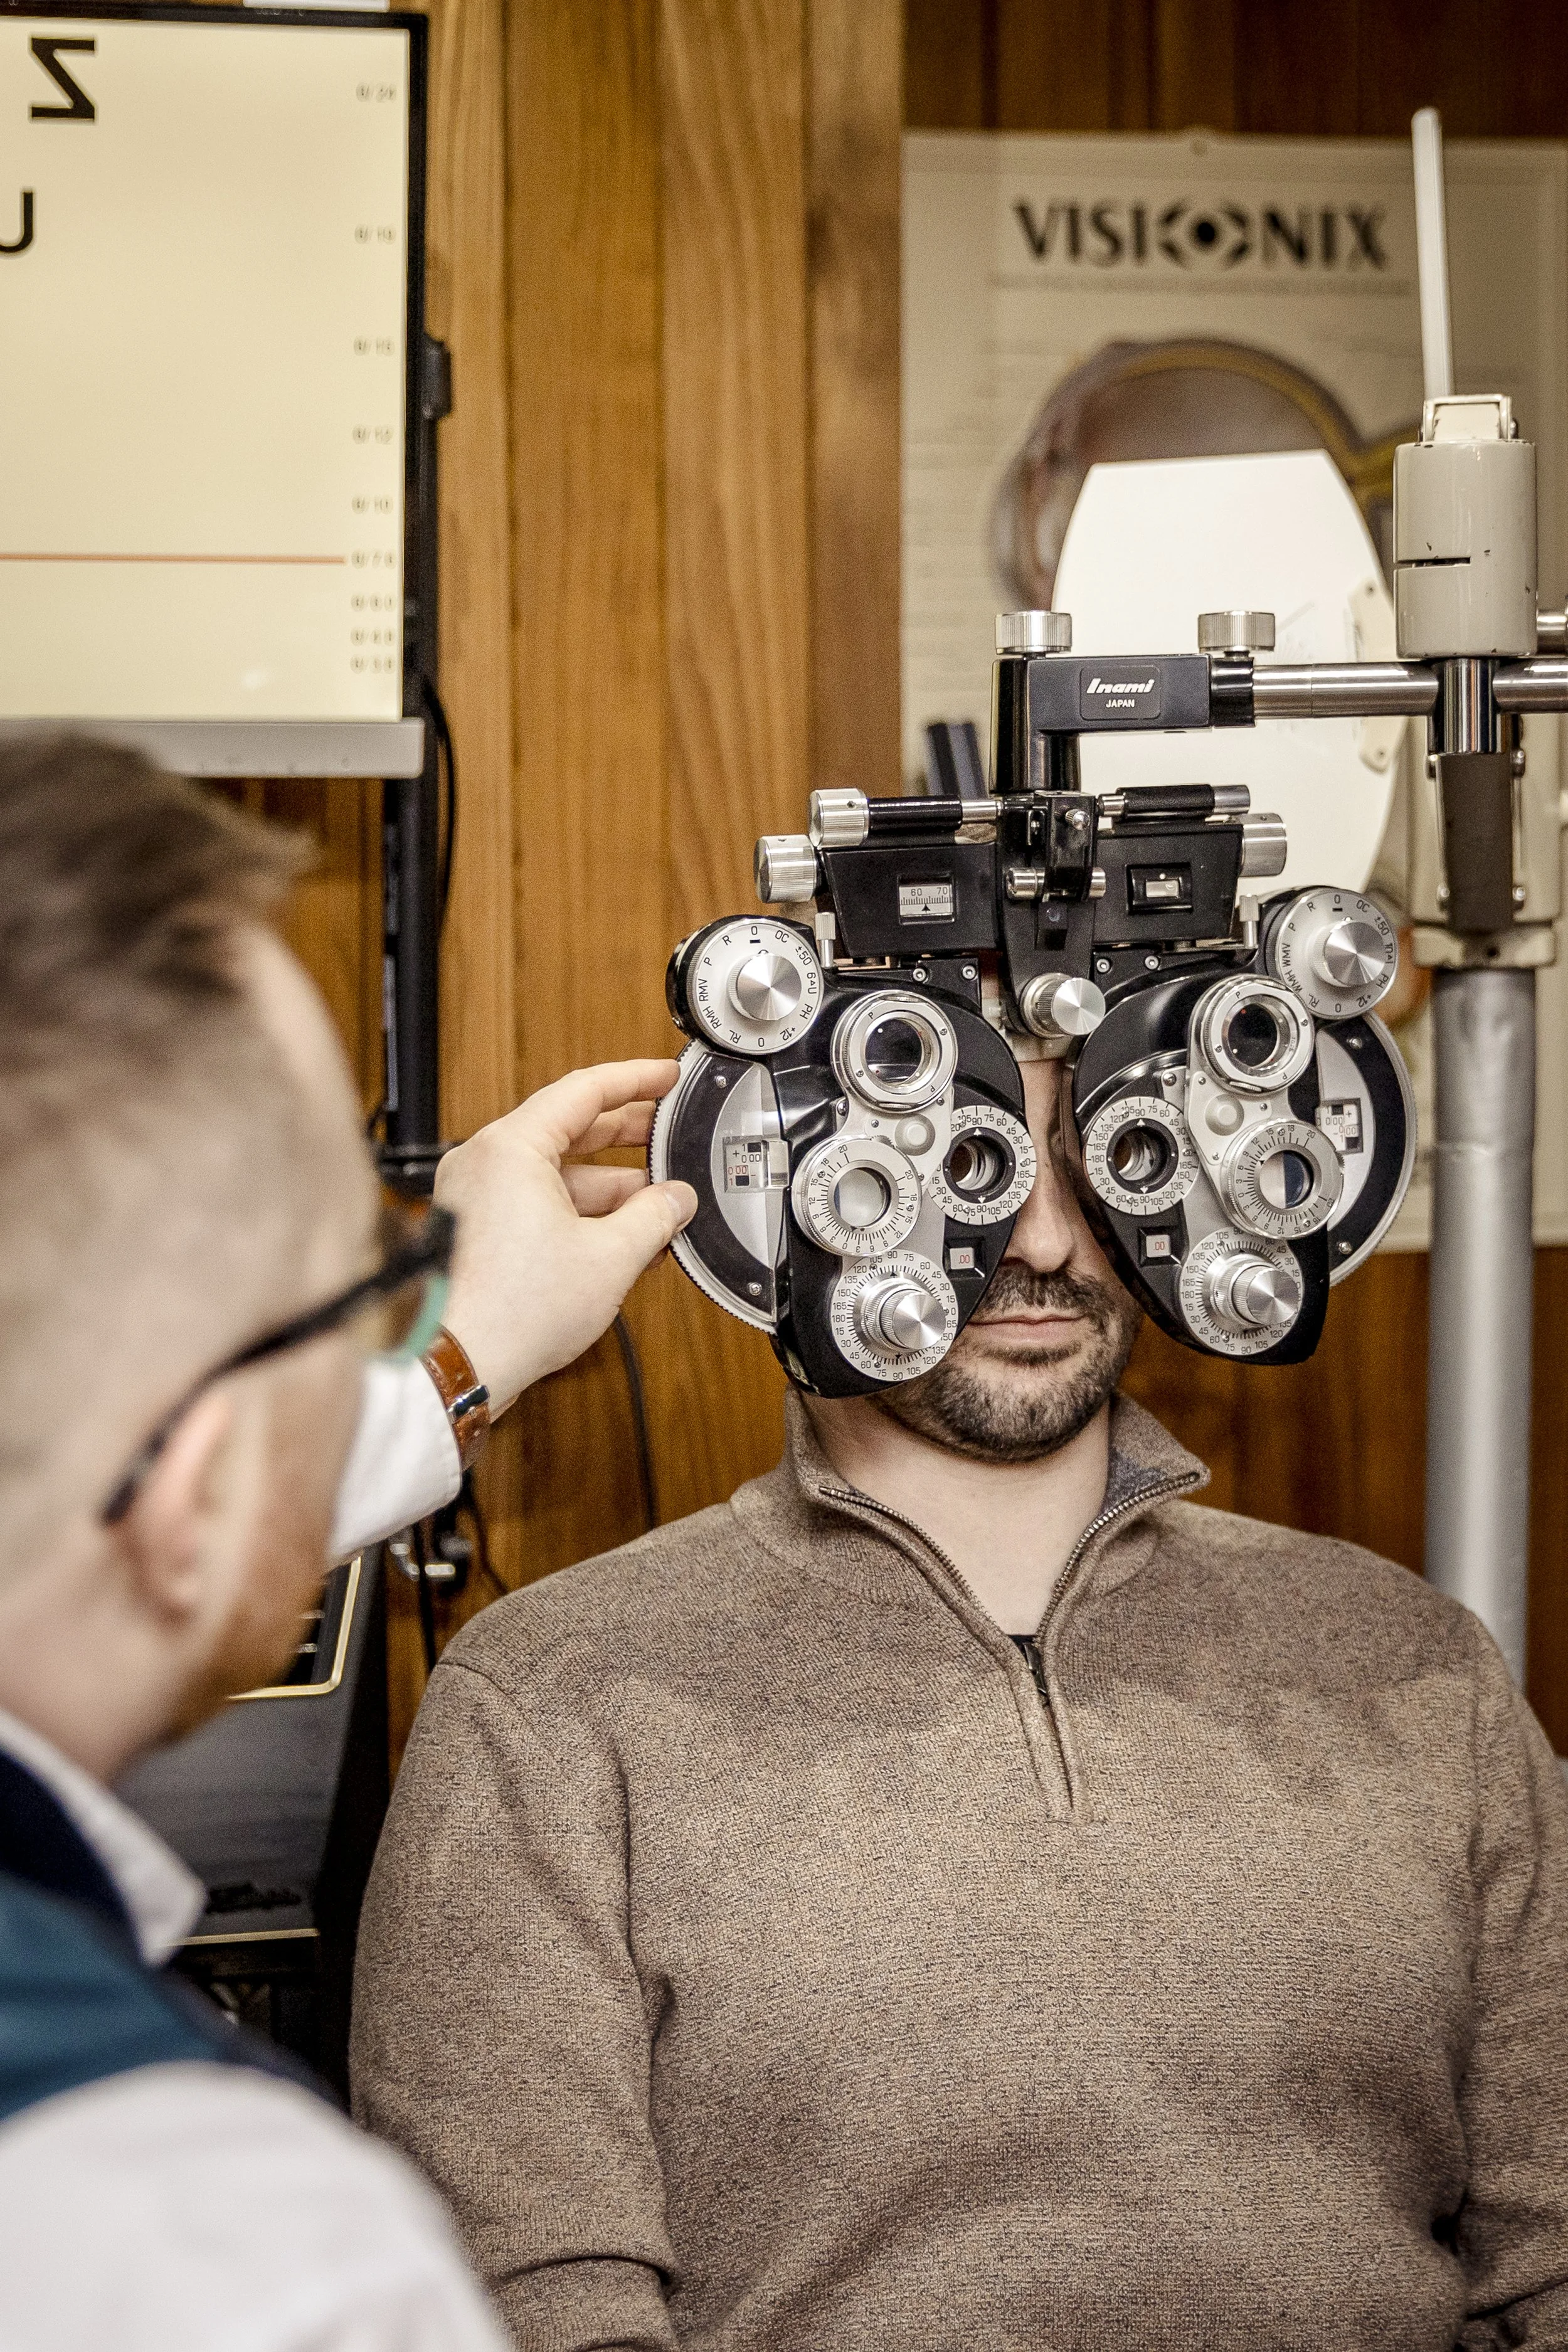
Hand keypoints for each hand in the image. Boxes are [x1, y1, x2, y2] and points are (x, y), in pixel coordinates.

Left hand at [434, 1060, 695, 1414]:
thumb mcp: (609, 1257)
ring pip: (553, 1175)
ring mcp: (474, 1197)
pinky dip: (577, 1214)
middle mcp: (484, 1163)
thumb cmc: (512, 1310)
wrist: (455, 1364)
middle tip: (667, 1134)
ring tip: (656, 1208)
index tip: (665, 1077)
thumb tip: (676, 1200)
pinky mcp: (473, 1231)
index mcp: (511, 1148)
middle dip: (626, 1138)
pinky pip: (534, 1204)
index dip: (634, 1080)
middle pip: (567, 1130)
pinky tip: (618, 1239)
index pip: (583, 1091)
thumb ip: (653, 1217)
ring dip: (608, 1189)